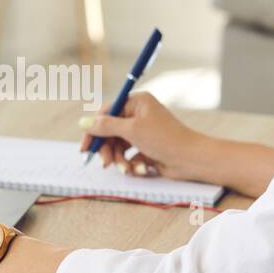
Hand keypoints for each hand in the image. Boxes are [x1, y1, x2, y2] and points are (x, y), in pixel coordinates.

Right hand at [79, 91, 206, 179]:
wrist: (190, 159)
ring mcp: (143, 132)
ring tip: (126, 169)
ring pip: (118, 146)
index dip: (94, 130)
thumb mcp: (131, 130)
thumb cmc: (164, 139)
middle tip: (105, 163)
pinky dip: (131, 164)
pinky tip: (141, 170)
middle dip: (107, 149)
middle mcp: (138, 115)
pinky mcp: (146, 148)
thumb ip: (105, 126)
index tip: (85, 147)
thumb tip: (83, 122)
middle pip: (110, 131)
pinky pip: (129, 155)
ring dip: (120, 160)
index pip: (106, 112)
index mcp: (136, 102)